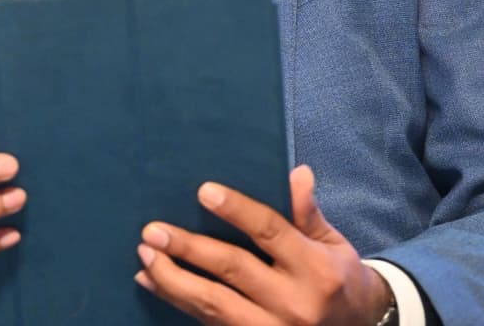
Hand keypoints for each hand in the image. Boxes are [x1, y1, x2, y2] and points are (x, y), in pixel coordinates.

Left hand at [135, 165, 392, 324]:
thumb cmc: (339, 279)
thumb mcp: (333, 244)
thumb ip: (308, 212)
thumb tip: (297, 173)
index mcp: (314, 269)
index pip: (270, 232)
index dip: (237, 210)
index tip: (204, 191)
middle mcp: (293, 303)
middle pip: (233, 270)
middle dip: (189, 248)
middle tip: (153, 230)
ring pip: (214, 305)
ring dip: (173, 280)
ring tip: (144, 256)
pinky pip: (210, 325)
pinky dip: (178, 303)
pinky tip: (152, 283)